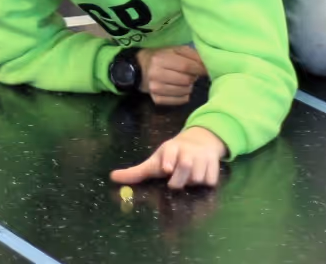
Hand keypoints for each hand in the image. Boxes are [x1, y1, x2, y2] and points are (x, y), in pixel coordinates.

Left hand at [111, 127, 227, 189]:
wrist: (199, 142)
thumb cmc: (171, 156)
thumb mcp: (155, 161)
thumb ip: (136, 172)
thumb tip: (112, 178)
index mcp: (170, 148)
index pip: (169, 153)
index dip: (168, 160)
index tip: (166, 168)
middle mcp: (186, 150)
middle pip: (185, 168)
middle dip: (179, 179)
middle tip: (175, 182)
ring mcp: (201, 156)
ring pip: (198, 178)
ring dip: (192, 182)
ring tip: (187, 176)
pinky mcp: (214, 163)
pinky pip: (210, 181)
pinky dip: (205, 183)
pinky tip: (200, 176)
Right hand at [143, 46, 207, 105]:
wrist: (140, 68)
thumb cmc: (161, 57)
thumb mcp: (175, 49)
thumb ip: (192, 54)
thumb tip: (207, 65)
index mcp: (160, 59)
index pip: (186, 66)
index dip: (200, 69)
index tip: (206, 70)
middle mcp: (156, 74)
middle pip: (186, 80)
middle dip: (194, 77)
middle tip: (192, 74)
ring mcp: (155, 89)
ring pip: (185, 92)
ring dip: (189, 86)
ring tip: (184, 80)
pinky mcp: (157, 100)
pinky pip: (180, 101)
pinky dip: (185, 95)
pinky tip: (180, 88)